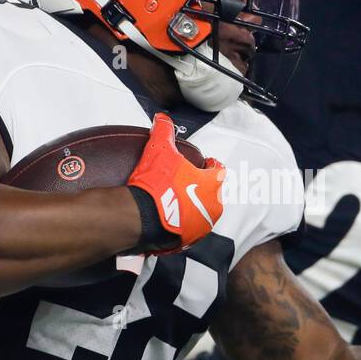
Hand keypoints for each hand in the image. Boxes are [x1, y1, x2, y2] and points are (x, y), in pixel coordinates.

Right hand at [127, 112, 225, 252]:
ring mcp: (200, 228)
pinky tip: (168, 219)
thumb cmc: (156, 183)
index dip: (211, 165)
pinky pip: (187, 231)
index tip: (206, 163)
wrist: (141, 217)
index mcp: (212, 185)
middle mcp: (212, 208)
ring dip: (193, 208)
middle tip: (187, 182)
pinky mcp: (186, 242)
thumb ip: (164, 131)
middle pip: (212, 195)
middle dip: (202, 188)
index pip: (219, 171)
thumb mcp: (159, 150)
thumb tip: (162, 118)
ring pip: (202, 215)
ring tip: (177, 202)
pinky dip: (180, 225)